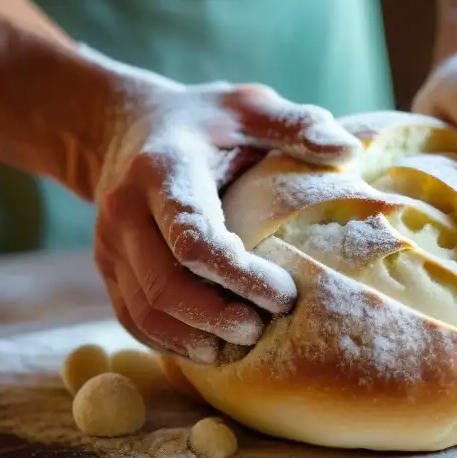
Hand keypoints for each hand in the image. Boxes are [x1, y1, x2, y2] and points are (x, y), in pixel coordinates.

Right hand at [86, 49, 362, 361]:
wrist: (125, 126)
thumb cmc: (203, 122)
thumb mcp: (248, 107)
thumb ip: (296, 123)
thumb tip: (348, 152)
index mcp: (164, 170)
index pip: (194, 238)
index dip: (240, 276)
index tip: (285, 295)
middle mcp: (125, 210)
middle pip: (164, 285)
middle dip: (216, 318)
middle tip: (265, 331)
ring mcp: (110, 244)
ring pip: (143, 311)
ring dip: (193, 339)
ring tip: (242, 348)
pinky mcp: (108, 268)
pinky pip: (133, 319)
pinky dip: (171, 343)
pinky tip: (211, 350)